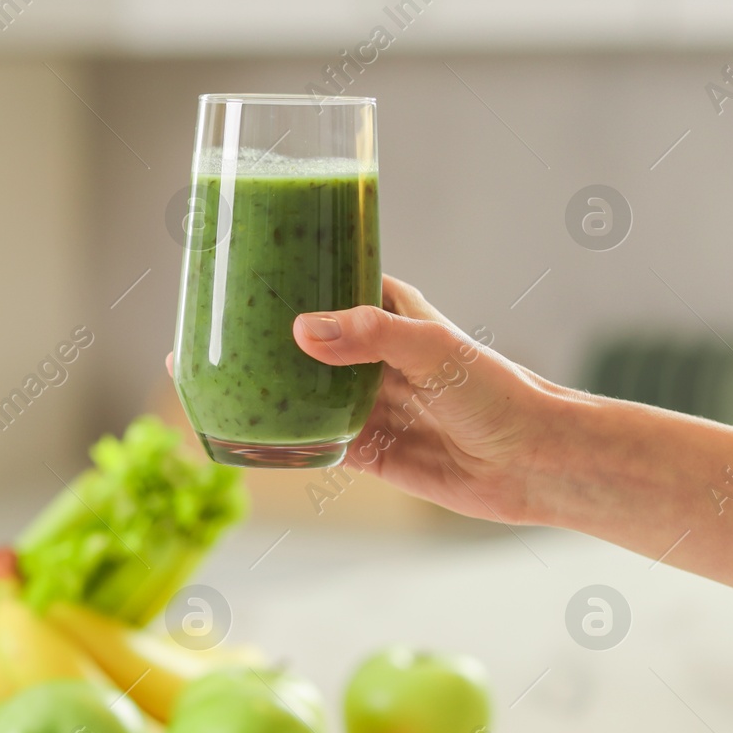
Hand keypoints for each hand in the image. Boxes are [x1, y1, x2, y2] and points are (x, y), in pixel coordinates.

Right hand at [170, 276, 562, 524]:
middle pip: (297, 341)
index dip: (279, 277)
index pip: (321, 284)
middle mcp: (366, 356)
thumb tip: (300, 330)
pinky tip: (237, 435)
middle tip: (199, 330)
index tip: (230, 269)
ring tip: (201, 378)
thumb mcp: (435, 350)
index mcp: (383, 313)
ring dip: (255, 387)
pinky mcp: (364, 451)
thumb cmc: (498, 391)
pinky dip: (274, 440)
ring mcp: (362, 403)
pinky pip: (308, 443)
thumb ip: (370, 336)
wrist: (534, 464)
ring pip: (295, 391)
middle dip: (253, 336)